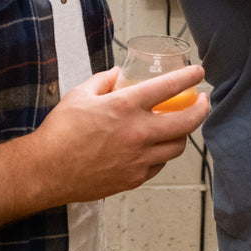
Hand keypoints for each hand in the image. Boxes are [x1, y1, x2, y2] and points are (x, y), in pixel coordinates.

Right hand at [0, 64, 208, 250]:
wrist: (46, 171)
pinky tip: (158, 146)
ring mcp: (138, 159)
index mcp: (126, 107)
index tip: (199, 72)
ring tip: (181, 124)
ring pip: (177, 147)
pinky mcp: (133, 178)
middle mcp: (138, 133)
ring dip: (183, 133)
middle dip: (202, 109)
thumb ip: (106, 80)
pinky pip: (159, 164)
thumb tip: (121, 75)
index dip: (188, 77)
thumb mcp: (81, 93)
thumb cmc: (61, 130)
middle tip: (204, 101)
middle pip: (187, 122)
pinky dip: (163, 153)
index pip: (168, 88)